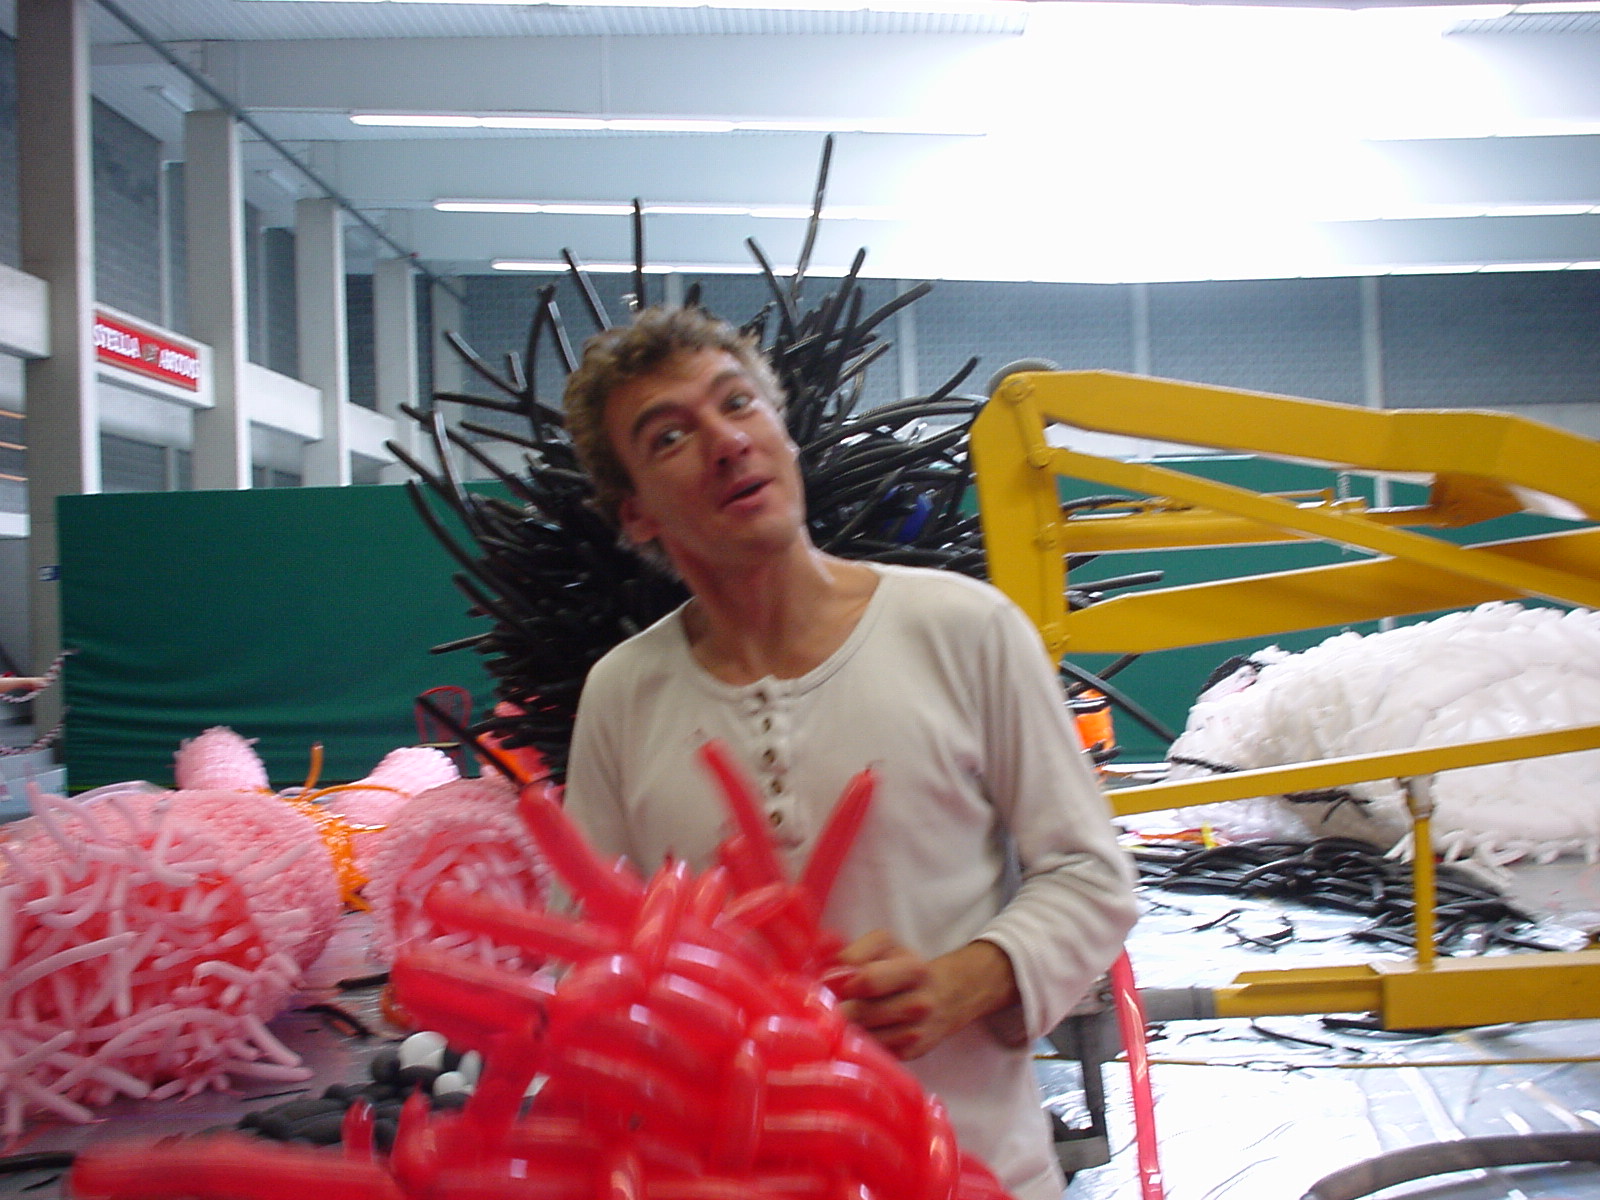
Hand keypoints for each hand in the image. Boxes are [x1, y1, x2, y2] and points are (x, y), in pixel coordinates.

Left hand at [826, 930, 1017, 1060]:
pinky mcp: (910, 1055)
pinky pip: (872, 1052)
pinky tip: (861, 1031)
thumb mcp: (885, 945)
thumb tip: (827, 977)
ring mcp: (917, 1033)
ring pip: (863, 1035)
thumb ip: (855, 952)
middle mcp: (920, 1003)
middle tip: (828, 1003)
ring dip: (846, 1028)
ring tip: (844, 1016)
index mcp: (913, 969)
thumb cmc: (903, 967)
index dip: (841, 982)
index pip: (867, 980)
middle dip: (838, 1008)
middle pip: (860, 1012)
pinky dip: (860, 1044)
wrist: (946, 997)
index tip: (831, 981)